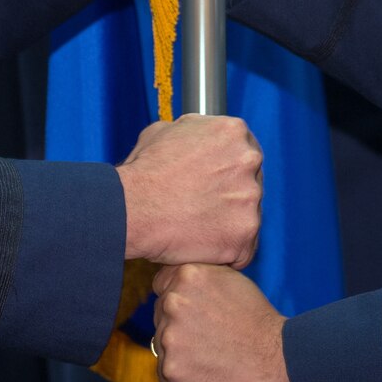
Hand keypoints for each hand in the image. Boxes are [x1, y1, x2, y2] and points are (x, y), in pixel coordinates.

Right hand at [117, 115, 262, 265]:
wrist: (130, 208)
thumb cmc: (143, 171)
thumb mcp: (165, 130)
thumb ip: (194, 131)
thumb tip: (200, 136)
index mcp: (233, 132)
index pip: (244, 151)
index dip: (227, 169)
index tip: (213, 182)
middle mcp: (249, 161)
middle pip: (251, 181)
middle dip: (231, 194)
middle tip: (202, 206)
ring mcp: (250, 198)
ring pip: (248, 215)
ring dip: (228, 222)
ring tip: (197, 226)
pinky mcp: (244, 234)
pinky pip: (242, 247)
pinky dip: (225, 250)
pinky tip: (201, 245)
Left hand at [152, 264, 294, 381]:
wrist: (277, 363)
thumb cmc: (257, 322)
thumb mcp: (230, 280)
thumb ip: (198, 274)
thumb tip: (175, 276)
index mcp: (187, 276)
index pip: (161, 286)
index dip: (179, 300)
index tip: (195, 312)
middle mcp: (173, 304)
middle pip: (160, 315)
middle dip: (179, 325)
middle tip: (208, 337)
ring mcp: (169, 340)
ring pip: (162, 345)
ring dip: (180, 351)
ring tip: (210, 355)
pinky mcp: (170, 373)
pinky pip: (166, 373)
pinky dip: (183, 375)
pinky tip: (206, 372)